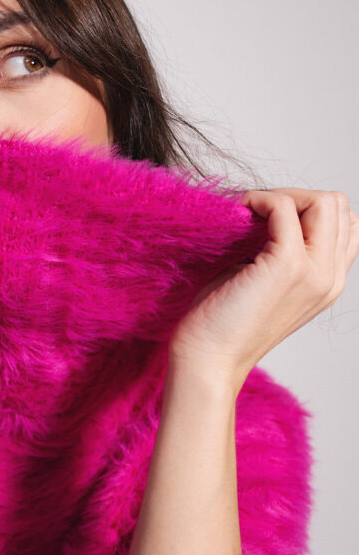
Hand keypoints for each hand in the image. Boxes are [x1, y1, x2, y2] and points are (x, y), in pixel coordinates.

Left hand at [168, 187, 358, 392]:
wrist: (208, 359)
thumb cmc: (224, 322)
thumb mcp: (265, 281)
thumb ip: (282, 251)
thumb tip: (272, 209)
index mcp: (329, 283)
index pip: (346, 224)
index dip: (307, 209)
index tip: (269, 217)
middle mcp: (330, 278)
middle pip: (339, 206)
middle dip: (296, 196)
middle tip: (257, 210)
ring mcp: (313, 272)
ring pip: (323, 201)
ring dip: (281, 195)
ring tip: (249, 211)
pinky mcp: (286, 266)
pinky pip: (284, 207)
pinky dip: (261, 199)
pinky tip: (239, 211)